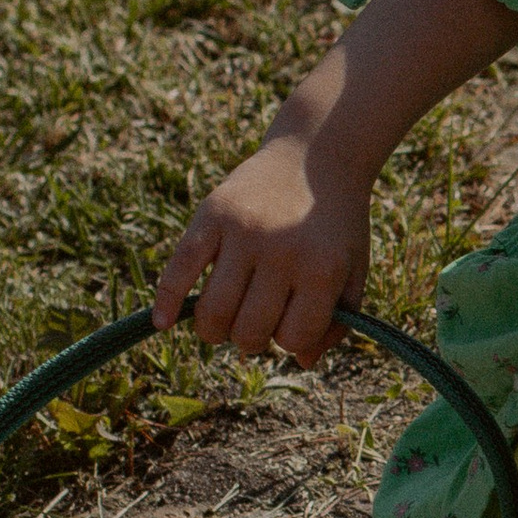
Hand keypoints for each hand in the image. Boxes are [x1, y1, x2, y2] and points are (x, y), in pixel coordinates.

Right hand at [151, 138, 370, 368]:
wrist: (317, 155)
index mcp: (321, 269)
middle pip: (249, 331)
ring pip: (214, 312)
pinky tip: (163, 323)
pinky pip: (179, 269)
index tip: (289, 324)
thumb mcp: (354, 269)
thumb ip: (339, 319)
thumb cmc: (338, 224)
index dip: (289, 340)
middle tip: (254, 322)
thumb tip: (302, 362)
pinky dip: (167, 302)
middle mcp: (281, 252)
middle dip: (250, 339)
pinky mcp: (210, 216)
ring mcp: (243, 234)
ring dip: (215, 331)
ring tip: (224, 321)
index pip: (292, 337)